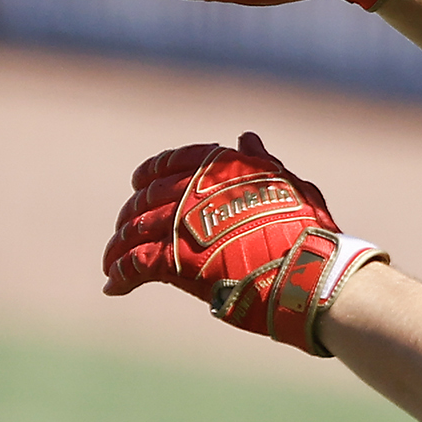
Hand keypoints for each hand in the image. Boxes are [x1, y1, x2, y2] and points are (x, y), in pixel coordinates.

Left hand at [102, 132, 386, 355]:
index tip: (138, 183)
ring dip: (118, 247)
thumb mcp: (289, 185)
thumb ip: (261, 163)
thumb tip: (246, 136)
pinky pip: (134, 264)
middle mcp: (196, 190)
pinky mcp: (175, 260)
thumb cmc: (309, 230)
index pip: (173, 161)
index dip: (151, 171)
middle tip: (125, 233)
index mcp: (223, 167)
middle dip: (131, 216)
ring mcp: (183, 224)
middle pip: (146, 199)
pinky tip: (114, 286)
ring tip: (111, 264)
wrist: (309, 271)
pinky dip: (120, 275)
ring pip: (133, 231)